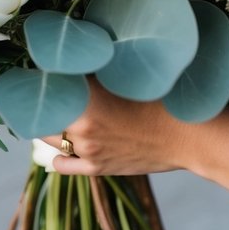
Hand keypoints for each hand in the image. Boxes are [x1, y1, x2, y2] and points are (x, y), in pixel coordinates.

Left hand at [42, 79, 199, 175]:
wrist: (188, 136)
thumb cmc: (162, 99)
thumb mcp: (126, 76)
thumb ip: (94, 73)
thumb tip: (72, 61)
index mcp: (87, 98)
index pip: (45, 86)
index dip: (40, 76)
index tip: (40, 69)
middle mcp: (81, 127)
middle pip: (42, 112)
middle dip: (44, 100)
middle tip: (47, 89)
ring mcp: (87, 150)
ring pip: (48, 137)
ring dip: (50, 123)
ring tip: (57, 112)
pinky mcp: (96, 168)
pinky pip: (60, 164)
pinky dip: (58, 153)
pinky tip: (66, 142)